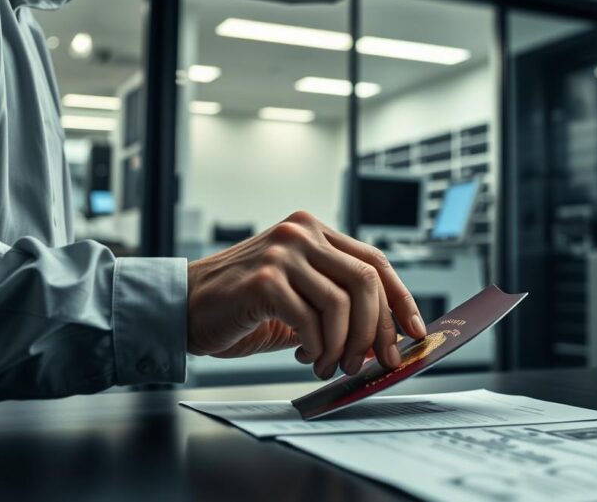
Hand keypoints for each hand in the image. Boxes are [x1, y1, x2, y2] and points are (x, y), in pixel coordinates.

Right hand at [185, 211, 426, 378]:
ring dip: (344, 346)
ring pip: (343, 303)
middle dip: (378, 329)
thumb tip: (386, 338)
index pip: (375, 261)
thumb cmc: (241, 308)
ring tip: (329, 365)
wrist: (180, 309)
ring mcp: (282, 252)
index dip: (401, 299)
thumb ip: (337, 304)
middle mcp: (301, 233)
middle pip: (366, 280)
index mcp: (314, 231)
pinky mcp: (264, 279)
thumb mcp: (298, 297)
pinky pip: (311, 321)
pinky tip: (305, 357)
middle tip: (374, 362)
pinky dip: (317, 348)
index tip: (416, 331)